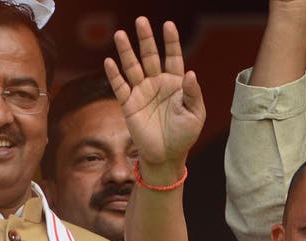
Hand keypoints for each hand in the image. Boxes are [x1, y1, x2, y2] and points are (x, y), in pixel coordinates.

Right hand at [104, 17, 205, 175]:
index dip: (171, 42)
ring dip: (126, 51)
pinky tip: (110, 62)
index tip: (168, 25)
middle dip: (146, 39)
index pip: (173, 57)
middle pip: (150, 56)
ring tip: (120, 34)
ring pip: (132, 67)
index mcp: (175, 84)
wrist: (167, 155)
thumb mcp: (196, 114)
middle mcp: (157, 84)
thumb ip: (193, 94)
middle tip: (141, 20)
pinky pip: (120, 87)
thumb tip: (191, 73)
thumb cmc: (184, 135)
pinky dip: (115, 75)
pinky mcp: (129, 105)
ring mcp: (142, 93)